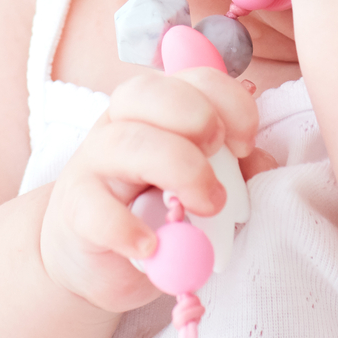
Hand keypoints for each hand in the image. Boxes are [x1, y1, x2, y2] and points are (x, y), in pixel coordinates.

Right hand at [41, 68, 260, 312]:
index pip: (193, 78)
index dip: (229, 102)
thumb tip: (260, 161)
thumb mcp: (203, 185)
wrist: (96, 260)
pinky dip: (128, 228)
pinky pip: (97, 209)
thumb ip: (235, 170)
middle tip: (222, 161)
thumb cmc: (156, 213)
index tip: (245, 143)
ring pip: (127, 141)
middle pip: (149, 92)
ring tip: (206, 208)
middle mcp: (121, 123)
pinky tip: (152, 245)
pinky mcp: (76, 210)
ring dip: (178, 170)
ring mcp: (94, 163)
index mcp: (158, 109)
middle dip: (197, 118)